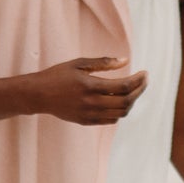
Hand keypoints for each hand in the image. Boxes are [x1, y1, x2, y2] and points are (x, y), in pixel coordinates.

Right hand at [31, 57, 147, 125]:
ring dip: (131, 102)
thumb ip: (103, 62)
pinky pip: (111, 120)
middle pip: (126, 101)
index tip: (145, 73)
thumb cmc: (58, 75)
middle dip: (140, 91)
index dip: (139, 80)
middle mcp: (92, 103)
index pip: (124, 86)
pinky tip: (119, 100)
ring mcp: (89, 115)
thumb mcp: (79, 63)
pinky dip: (120, 111)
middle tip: (144, 81)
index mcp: (91, 86)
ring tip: (134, 90)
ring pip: (121, 113)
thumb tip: (125, 60)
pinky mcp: (86, 121)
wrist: (38, 95)